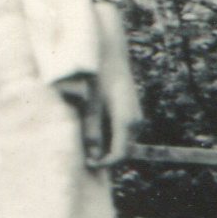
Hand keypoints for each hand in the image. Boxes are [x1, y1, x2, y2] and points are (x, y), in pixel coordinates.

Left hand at [83, 10, 143, 169]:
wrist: (108, 52)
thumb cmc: (96, 77)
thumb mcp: (89, 105)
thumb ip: (90, 131)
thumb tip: (92, 156)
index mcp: (126, 122)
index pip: (119, 154)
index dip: (103, 163)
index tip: (86, 165)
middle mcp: (134, 122)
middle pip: (121, 150)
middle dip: (103, 156)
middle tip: (82, 156)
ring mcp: (134, 116)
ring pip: (120, 140)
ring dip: (104, 145)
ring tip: (84, 142)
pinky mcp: (129, 110)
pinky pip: (119, 130)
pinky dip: (106, 134)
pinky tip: (90, 128)